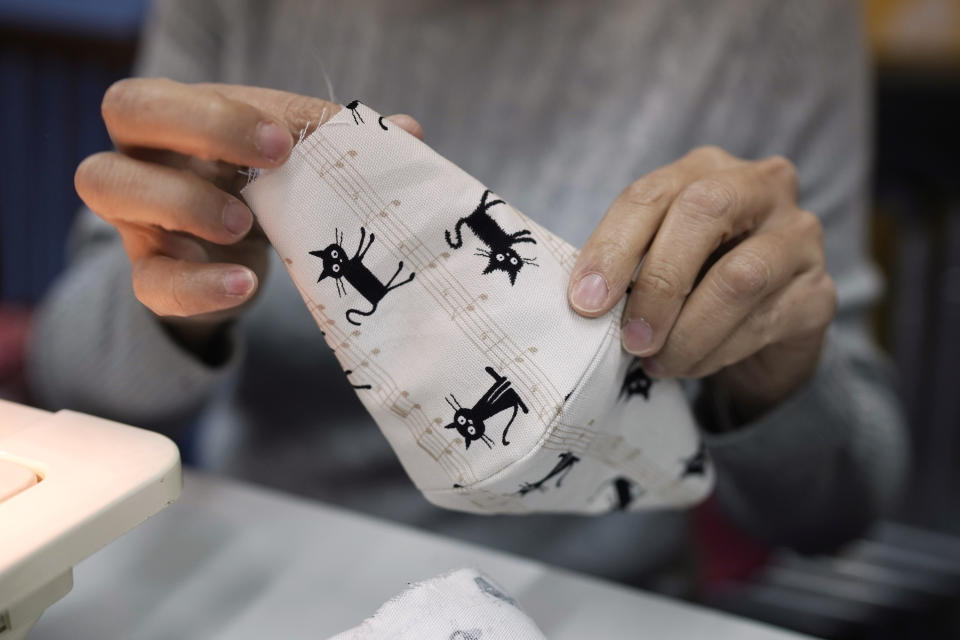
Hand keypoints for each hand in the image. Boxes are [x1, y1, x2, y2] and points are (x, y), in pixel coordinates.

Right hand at [75, 78, 422, 348]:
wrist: (234, 264)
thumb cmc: (265, 193)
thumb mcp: (296, 165)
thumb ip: (341, 146)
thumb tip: (407, 132)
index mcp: (181, 113)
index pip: (177, 92)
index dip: (224, 113)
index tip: (289, 142)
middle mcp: (145, 151)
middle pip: (126, 107)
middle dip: (198, 128)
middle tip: (272, 162)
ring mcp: (136, 214)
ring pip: (108, 185)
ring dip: (183, 202)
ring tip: (244, 225)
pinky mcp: (150, 272)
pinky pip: (149, 281)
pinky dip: (197, 286)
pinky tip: (244, 284)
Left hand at [568, 146, 836, 420]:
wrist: (764, 327)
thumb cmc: (696, 281)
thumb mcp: (656, 260)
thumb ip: (628, 266)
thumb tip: (587, 301)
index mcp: (705, 169)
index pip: (651, 194)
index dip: (612, 247)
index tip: (585, 302)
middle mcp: (760, 186)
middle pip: (702, 213)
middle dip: (657, 284)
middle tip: (630, 339)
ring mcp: (798, 236)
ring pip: (739, 277)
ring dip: (688, 331)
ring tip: (657, 362)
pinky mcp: (819, 291)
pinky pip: (763, 322)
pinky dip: (716, 352)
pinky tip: (691, 367)